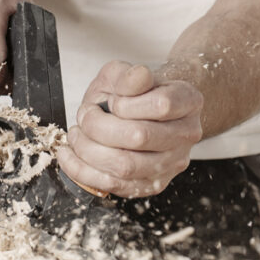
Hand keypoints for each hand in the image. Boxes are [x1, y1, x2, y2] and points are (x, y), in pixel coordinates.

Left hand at [58, 62, 202, 197]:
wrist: (141, 112)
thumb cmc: (133, 94)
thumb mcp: (126, 74)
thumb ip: (129, 75)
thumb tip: (137, 77)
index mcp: (188, 102)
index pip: (161, 105)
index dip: (126, 104)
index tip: (110, 101)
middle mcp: (185, 135)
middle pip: (140, 137)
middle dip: (98, 127)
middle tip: (84, 116)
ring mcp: (171, 164)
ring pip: (125, 166)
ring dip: (88, 150)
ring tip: (77, 136)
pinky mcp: (151, 185)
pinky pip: (114, 185)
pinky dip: (83, 171)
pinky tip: (70, 156)